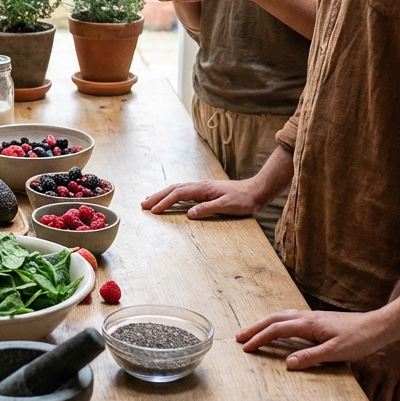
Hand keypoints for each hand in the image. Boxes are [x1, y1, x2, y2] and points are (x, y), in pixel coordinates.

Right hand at [141, 178, 262, 217]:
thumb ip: (208, 209)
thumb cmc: (244, 200)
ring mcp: (202, 187)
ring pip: (177, 189)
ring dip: (163, 194)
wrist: (256, 191)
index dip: (165, 203)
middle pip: (173, 189)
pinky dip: (172, 195)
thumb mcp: (227, 206)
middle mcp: (200, 186)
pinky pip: (183, 192)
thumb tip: (188, 214)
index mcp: (203, 188)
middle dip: (157, 197)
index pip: (178, 195)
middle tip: (143, 205)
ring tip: (150, 200)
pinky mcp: (205, 191)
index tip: (154, 211)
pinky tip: (170, 199)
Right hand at [236, 309, 390, 369]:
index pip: (277, 330)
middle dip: (255, 327)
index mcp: (308, 324)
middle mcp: (308, 317)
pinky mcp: (319, 321)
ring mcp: (313, 317)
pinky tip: (281, 329)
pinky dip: (278, 322)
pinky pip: (291, 318)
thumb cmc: (360, 340)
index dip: (259, 338)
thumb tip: (287, 363)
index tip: (246, 348)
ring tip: (254, 331)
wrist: (379, 327)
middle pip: (274, 319)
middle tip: (239, 337)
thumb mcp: (336, 353)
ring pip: (282, 316)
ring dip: (265, 324)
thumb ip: (310, 357)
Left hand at [351, 330, 399, 400]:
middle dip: (367, 397)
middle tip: (371, 389)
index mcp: (356, 362)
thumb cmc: (377, 330)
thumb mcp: (355, 342)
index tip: (352, 386)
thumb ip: (345, 357)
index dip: (349, 389)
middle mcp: (372, 369)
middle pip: (365, 398)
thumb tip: (328, 369)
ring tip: (385, 389)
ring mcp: (391, 373)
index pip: (346, 386)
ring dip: (384, 398)